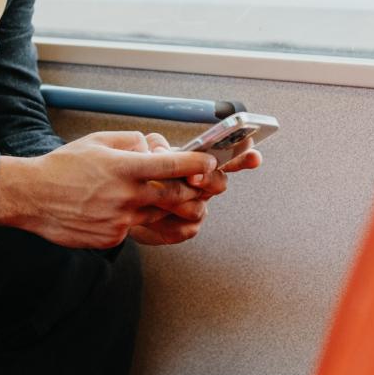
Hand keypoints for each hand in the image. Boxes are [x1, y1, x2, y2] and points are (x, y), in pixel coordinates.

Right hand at [0, 131, 216, 248]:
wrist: (32, 197)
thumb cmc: (61, 167)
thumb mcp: (96, 141)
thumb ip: (130, 141)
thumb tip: (152, 147)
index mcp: (124, 168)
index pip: (173, 166)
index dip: (197, 165)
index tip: (208, 163)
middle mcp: (126, 196)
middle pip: (176, 197)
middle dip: (190, 191)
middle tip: (192, 185)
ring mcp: (120, 220)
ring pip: (158, 215)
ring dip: (161, 206)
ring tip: (143, 194)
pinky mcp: (113, 238)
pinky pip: (135, 228)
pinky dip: (133, 218)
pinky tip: (112, 209)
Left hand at [128, 136, 264, 244]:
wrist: (119, 204)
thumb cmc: (136, 174)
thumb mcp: (143, 150)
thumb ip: (154, 145)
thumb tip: (161, 151)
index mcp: (198, 163)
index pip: (228, 158)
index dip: (244, 157)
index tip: (255, 156)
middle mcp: (203, 186)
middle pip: (219, 183)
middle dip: (207, 179)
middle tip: (192, 177)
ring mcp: (196, 208)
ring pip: (198, 208)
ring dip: (174, 202)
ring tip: (152, 196)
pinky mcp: (184, 229)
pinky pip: (183, 229)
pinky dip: (163, 222)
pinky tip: (148, 217)